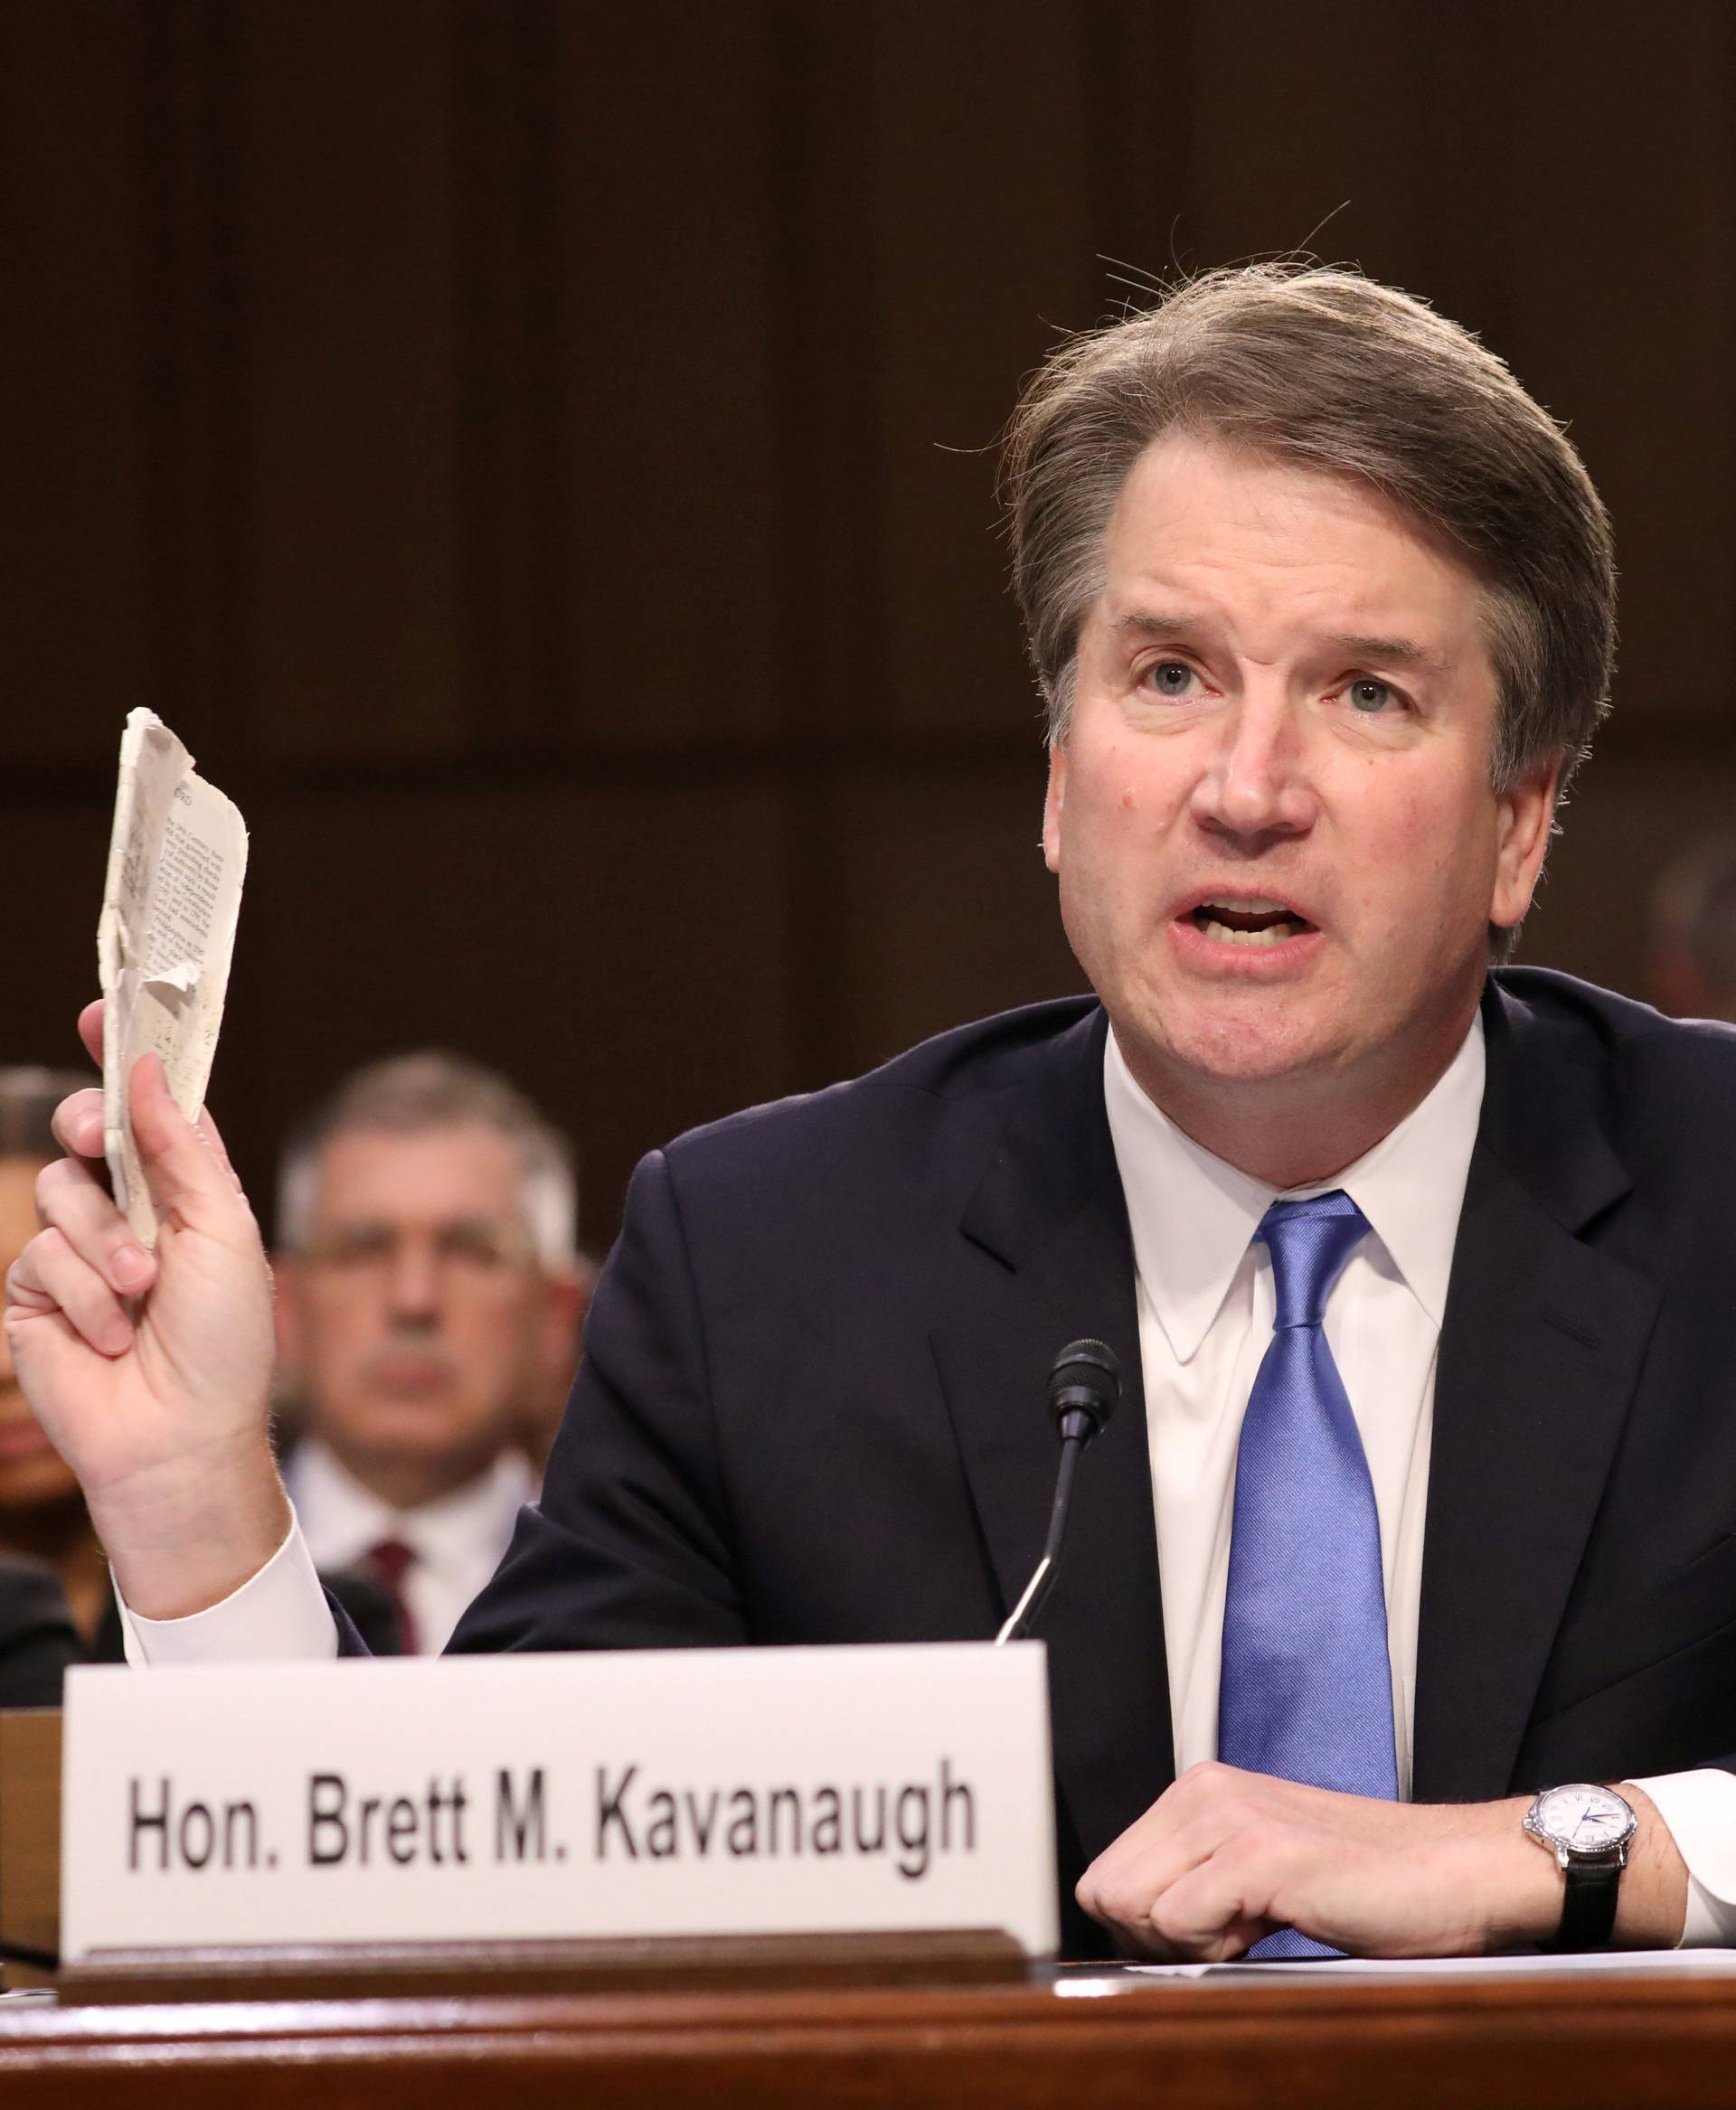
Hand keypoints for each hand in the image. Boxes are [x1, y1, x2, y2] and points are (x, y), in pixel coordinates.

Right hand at [3, 1001, 286, 1617]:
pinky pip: (36, 1254)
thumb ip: (182, 1150)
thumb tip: (147, 1072)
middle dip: (84, 1125)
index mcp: (182, 1189)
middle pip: (82, 1129)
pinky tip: (109, 1333)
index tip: (105, 1011)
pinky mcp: (34, 1295)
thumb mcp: (223, 1232)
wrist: (181, 1437)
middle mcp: (128, 1211)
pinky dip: (79, 1291)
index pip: (147, 1109)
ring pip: (58, 1192)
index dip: (123, 1059)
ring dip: (104, 1245)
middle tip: (92, 1137)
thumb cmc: (225, 1342)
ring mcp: (77, 1252)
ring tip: (141, 1296)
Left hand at [1076, 1762, 1688, 1958]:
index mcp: (1199, 1793)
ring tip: (1253, 1933)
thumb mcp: (1260, 1875)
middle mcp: (1204, 1790)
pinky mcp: (1260, 1852)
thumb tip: (1132, 1935)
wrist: (1458, 1872)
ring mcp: (1229, 1815)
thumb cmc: (1371, 1886)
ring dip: (1185, 1944)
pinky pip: (1179, 1921)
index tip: (1199, 1943)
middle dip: (1151, 1940)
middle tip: (1226, 1944)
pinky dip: (1215, 1949)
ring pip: (1132, 1906)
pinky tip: (1269, 1932)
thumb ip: (1199, 1884)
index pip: (1105, 1875)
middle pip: (1105, 1892)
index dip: (1139, 1929)